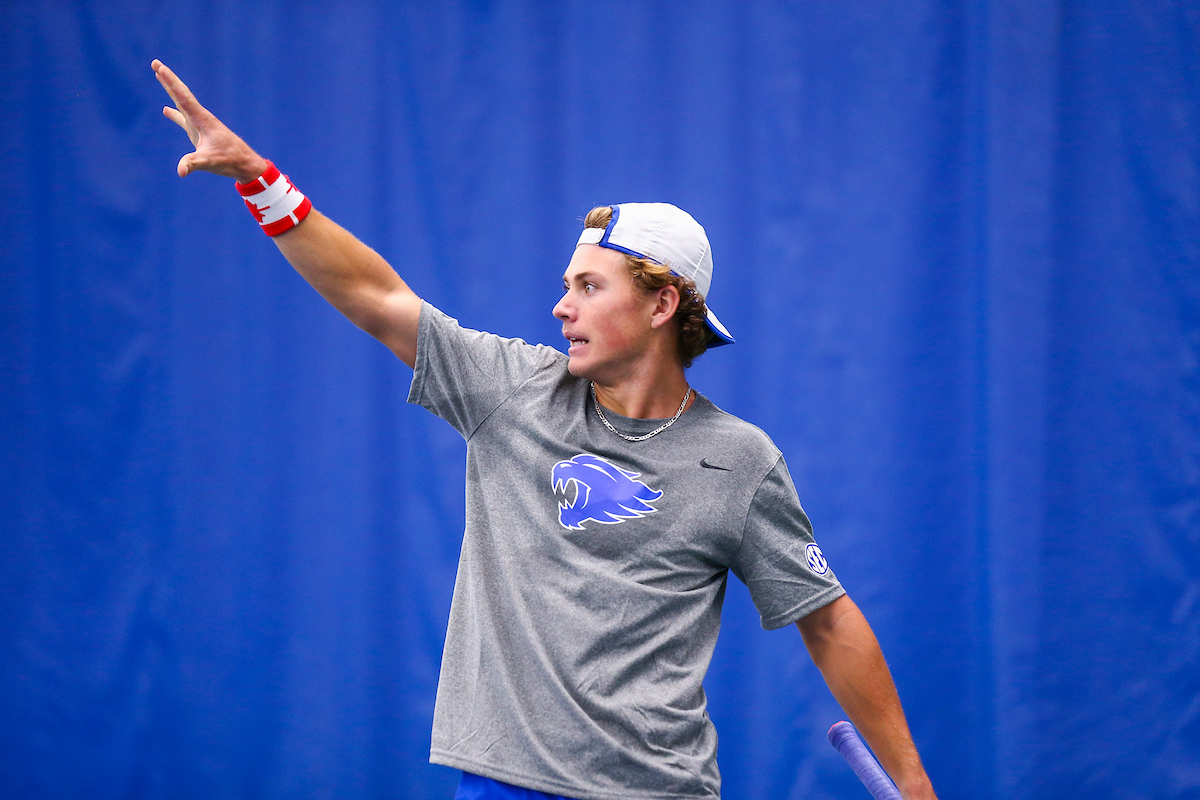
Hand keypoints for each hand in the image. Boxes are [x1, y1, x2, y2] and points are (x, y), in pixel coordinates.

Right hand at [151, 59, 267, 182]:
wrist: (244, 164)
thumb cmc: (229, 161)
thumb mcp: (209, 162)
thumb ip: (193, 164)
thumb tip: (180, 171)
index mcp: (202, 119)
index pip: (183, 96)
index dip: (170, 82)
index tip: (159, 67)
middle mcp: (200, 118)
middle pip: (181, 94)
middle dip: (168, 79)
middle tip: (155, 63)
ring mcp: (200, 124)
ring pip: (182, 103)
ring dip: (170, 90)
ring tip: (159, 76)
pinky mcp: (200, 133)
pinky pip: (183, 119)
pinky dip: (174, 113)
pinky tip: (166, 109)